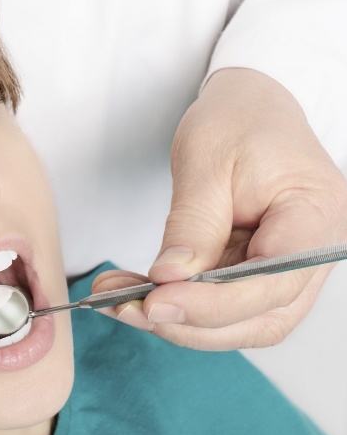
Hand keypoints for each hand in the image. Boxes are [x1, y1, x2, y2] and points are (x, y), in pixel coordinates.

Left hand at [93, 68, 346, 349]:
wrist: (250, 111)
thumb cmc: (237, 123)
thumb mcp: (206, 164)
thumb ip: (192, 226)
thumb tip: (168, 280)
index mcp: (314, 215)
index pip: (271, 281)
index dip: (212, 304)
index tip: (155, 300)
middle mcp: (314, 254)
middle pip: (259, 317)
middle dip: (188, 322)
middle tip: (126, 307)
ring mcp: (289, 270)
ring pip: (240, 323)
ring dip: (178, 322)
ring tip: (119, 300)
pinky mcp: (260, 275)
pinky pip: (224, 306)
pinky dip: (180, 306)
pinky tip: (137, 293)